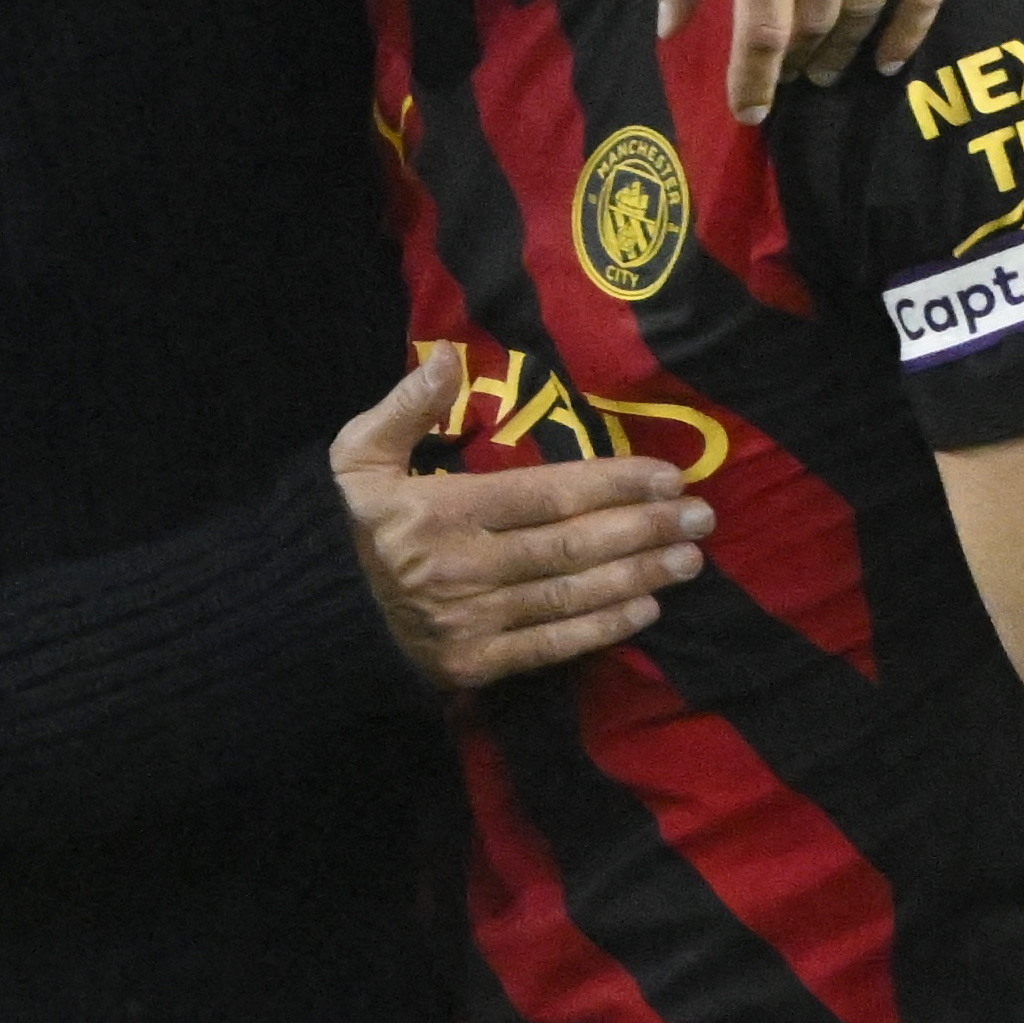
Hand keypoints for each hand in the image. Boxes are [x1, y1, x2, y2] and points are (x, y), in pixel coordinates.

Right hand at [331, 342, 705, 694]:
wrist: (323, 616)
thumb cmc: (361, 524)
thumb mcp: (358, 455)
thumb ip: (404, 407)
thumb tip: (444, 359)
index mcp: (438, 512)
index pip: (542, 495)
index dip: (609, 484)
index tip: (665, 475)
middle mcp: (460, 568)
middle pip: (568, 547)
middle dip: (642, 529)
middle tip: (700, 515)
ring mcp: (470, 621)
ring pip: (569, 595)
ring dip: (638, 576)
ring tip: (689, 558)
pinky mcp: (477, 663)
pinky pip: (551, 644)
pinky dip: (602, 628)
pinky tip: (647, 609)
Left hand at [661, 0, 955, 109]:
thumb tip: (670, 29)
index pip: (762, 24)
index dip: (753, 80)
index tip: (748, 112)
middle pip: (815, 25)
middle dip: (796, 65)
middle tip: (787, 79)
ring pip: (864, 11)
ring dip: (842, 53)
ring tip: (826, 68)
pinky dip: (908, 33)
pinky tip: (888, 58)